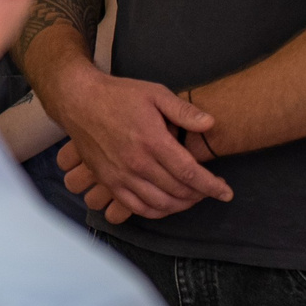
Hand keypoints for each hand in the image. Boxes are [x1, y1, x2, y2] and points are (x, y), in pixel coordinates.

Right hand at [47, 62, 231, 223]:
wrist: (79, 101)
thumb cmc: (119, 95)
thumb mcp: (154, 93)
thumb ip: (183, 111)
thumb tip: (211, 124)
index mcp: (152, 140)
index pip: (189, 173)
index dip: (212, 186)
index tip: (227, 192)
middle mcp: (136, 163)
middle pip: (177, 191)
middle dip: (200, 195)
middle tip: (212, 190)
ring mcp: (120, 176)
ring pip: (159, 204)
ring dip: (181, 206)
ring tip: (193, 198)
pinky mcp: (108, 181)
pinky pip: (136, 207)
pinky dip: (156, 212)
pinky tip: (167, 206)